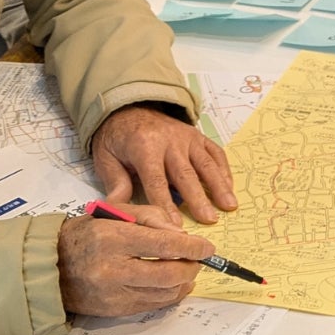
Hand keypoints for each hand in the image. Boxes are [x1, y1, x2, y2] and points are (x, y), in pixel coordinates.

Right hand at [56, 212, 215, 317]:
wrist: (49, 267)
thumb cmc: (83, 235)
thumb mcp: (113, 213)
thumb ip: (149, 217)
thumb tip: (180, 233)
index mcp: (112, 238)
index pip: (164, 244)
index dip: (192, 247)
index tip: (207, 248)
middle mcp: (113, 269)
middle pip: (169, 274)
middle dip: (190, 267)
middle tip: (198, 260)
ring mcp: (113, 294)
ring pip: (164, 293)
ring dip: (183, 282)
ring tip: (187, 270)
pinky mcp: (115, 310)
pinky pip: (152, 305)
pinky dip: (169, 295)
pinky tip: (174, 285)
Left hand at [91, 103, 237, 222]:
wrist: (129, 108)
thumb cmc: (118, 138)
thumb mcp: (106, 158)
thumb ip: (116, 183)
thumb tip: (118, 210)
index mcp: (144, 146)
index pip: (156, 181)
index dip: (166, 205)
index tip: (175, 226)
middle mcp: (169, 140)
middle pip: (185, 174)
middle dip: (198, 198)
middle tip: (209, 220)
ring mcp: (186, 137)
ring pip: (205, 164)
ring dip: (219, 186)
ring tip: (229, 205)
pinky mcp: (197, 136)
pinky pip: (215, 153)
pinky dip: (224, 170)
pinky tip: (229, 187)